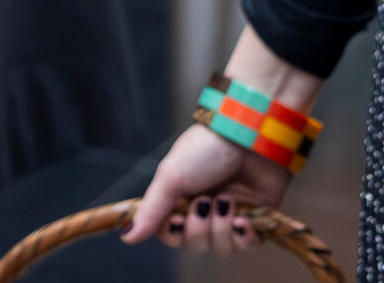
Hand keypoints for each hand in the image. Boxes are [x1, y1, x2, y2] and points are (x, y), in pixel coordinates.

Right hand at [124, 27, 316, 251]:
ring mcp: (231, 214)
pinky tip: (244, 219)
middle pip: (195, 245)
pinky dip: (244, 236)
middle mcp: (205, 210)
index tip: (177, 218)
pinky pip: (247, 245)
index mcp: (182, 198)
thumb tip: (127, 236)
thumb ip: (151, 210)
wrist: (249, 136)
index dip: (173, 234)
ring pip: (220, 248)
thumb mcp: (171, 176)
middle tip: (205, 201)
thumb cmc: (206, 149)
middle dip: (199, 228)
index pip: (170, 235)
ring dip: (221, 228)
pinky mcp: (257, 218)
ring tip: (227, 200)